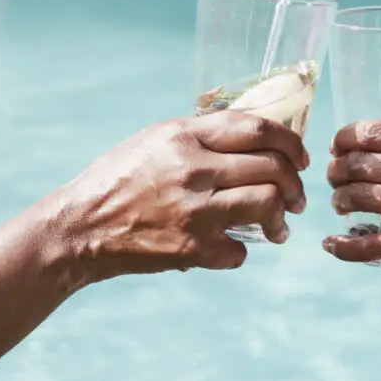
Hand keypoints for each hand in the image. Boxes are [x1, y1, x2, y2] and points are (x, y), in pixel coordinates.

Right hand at [62, 112, 308, 277]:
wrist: (80, 227)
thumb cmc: (117, 179)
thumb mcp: (154, 140)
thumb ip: (199, 135)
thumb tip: (251, 136)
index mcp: (183, 135)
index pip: (258, 129)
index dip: (291, 143)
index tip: (300, 157)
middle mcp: (192, 168)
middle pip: (272, 167)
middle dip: (294, 183)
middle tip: (296, 196)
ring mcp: (194, 210)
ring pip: (267, 204)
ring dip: (282, 217)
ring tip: (280, 225)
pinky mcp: (191, 248)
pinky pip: (240, 250)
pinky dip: (240, 251)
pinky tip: (231, 247)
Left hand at [323, 120, 380, 280]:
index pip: (369, 132)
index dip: (344, 138)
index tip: (339, 145)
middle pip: (354, 164)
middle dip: (336, 168)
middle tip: (335, 174)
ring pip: (354, 198)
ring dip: (339, 199)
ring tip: (340, 202)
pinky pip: (368, 246)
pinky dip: (344, 246)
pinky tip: (331, 244)